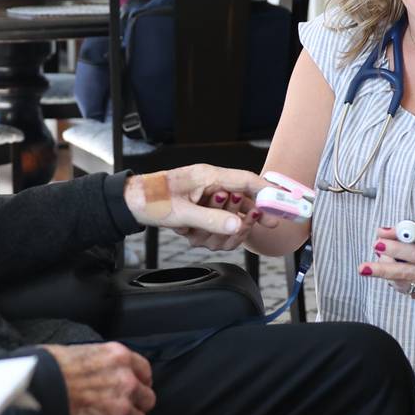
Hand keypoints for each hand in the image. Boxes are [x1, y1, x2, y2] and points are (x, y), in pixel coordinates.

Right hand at [40, 342, 155, 414]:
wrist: (39, 387)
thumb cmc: (54, 366)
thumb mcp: (86, 350)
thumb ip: (106, 363)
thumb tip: (109, 372)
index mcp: (121, 358)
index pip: (145, 371)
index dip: (141, 380)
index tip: (136, 385)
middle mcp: (127, 382)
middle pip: (148, 399)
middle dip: (137, 403)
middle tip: (124, 405)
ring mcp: (120, 408)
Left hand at [124, 165, 266, 248]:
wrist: (130, 204)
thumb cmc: (151, 200)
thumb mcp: (181, 214)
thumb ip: (211, 220)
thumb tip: (237, 226)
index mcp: (208, 177)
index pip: (247, 181)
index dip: (268, 192)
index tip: (284, 204)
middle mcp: (211, 185)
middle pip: (243, 203)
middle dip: (243, 222)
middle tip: (242, 232)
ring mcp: (206, 198)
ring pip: (230, 220)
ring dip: (218, 234)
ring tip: (197, 236)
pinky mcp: (200, 210)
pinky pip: (216, 227)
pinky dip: (207, 237)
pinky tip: (190, 236)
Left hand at [358, 221, 414, 299]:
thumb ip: (409, 230)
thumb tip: (382, 232)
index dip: (395, 249)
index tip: (377, 242)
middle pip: (408, 274)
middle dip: (382, 270)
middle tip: (363, 268)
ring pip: (406, 285)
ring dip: (388, 273)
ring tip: (382, 260)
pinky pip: (410, 291)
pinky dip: (398, 281)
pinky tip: (396, 270)